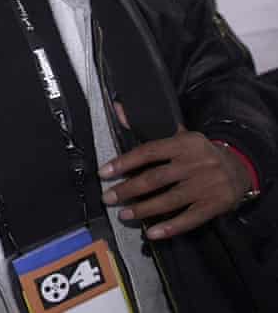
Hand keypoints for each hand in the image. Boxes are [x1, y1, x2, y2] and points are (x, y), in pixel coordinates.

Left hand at [98, 129, 251, 239]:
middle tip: (107, 197)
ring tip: (123, 214)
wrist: (239, 167)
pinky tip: (152, 232)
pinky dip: (170, 227)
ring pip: (169, 200)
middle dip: (128, 189)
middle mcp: (195, 163)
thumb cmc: (200, 152)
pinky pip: (190, 218)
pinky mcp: (215, 204)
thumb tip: (118, 111)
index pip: (148, 152)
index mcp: (183, 143)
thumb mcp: (180, 135)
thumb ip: (149, 127)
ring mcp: (206, 185)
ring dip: (143, 209)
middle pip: (155, 178)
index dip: (124, 163)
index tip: (104, 173)